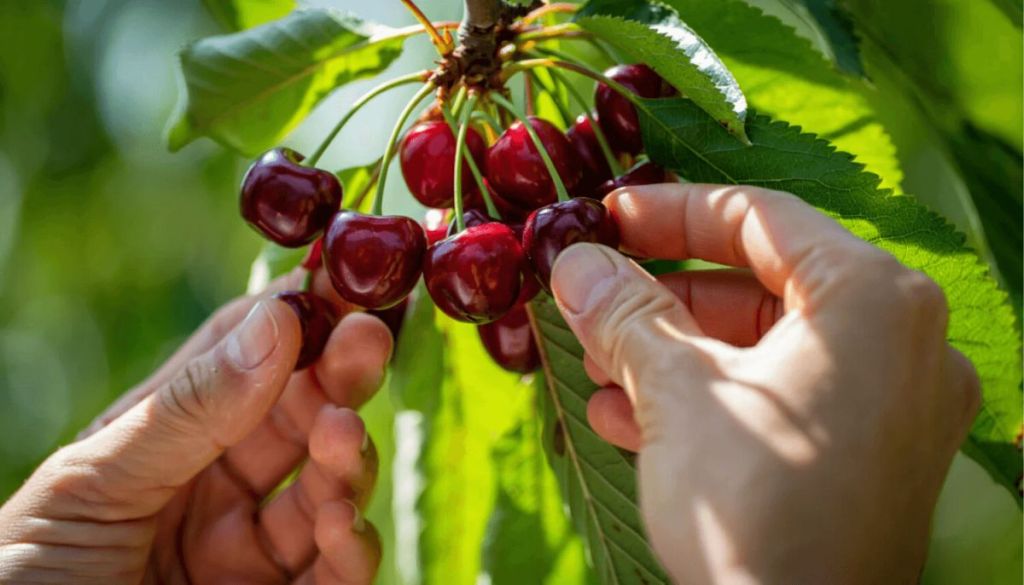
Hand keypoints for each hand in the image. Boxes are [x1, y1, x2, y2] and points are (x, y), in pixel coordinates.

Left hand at [0, 268, 391, 583]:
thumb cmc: (21, 576)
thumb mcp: (91, 483)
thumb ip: (188, 409)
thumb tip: (277, 320)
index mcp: (164, 439)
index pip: (241, 359)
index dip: (290, 316)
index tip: (337, 279)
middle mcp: (215, 486)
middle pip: (299, 414)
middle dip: (338, 373)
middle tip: (369, 338)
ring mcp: (249, 550)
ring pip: (329, 486)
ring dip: (346, 453)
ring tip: (339, 435)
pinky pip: (334, 570)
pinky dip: (350, 542)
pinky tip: (337, 520)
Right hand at [550, 184, 979, 584]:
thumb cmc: (754, 508)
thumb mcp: (675, 393)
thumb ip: (626, 313)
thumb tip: (576, 262)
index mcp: (874, 300)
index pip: (761, 219)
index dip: (671, 212)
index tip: (607, 219)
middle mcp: (904, 343)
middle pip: (761, 286)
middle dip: (663, 298)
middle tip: (594, 301)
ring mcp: (895, 407)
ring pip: (766, 348)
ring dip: (674, 354)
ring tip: (598, 368)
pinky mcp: (873, 460)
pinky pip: (784, 400)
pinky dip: (711, 400)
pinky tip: (629, 418)